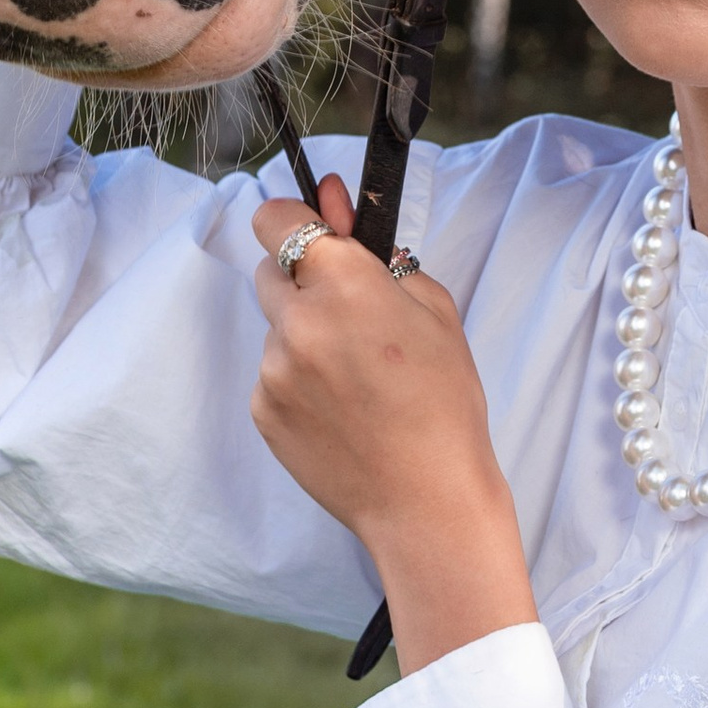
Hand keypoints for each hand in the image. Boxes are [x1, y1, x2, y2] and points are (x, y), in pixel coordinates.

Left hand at [251, 177, 537, 675]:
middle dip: (301, 280)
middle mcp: (296, 320)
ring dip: (303, 335)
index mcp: (343, 283)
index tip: (310, 230)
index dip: (291, 219)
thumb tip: (336, 207)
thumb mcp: (435, 311)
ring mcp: (272, 369)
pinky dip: (298, 380)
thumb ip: (381, 254)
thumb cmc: (445, 403)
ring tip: (357, 378)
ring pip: (275, 328)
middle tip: (348, 313)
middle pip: (268, 271)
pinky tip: (341, 409)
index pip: (276, 219)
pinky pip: (272, 374)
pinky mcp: (262, 411)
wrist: (427, 500)